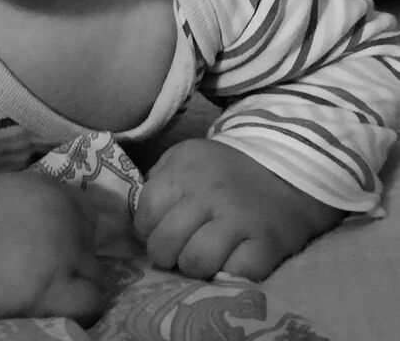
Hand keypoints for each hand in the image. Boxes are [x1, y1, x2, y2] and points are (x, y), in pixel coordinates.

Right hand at [0, 171, 103, 323]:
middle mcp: (64, 217)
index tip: (62, 241)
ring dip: (78, 277)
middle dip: (75, 251)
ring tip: (56, 287)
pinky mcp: (55, 289)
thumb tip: (54, 209)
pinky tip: (64, 305)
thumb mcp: (7, 188)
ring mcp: (64, 254)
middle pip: (90, 240)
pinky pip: (91, 299)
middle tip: (52, 266)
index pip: (86, 210)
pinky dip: (82, 302)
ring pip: (94, 269)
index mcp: (50, 190)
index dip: (75, 227)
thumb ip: (38, 195)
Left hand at [134, 138, 342, 280]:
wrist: (288, 165)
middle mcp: (207, 193)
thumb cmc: (226, 167)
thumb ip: (161, 180)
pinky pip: (234, 273)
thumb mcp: (187, 157)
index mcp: (184, 171)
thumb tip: (140, 217)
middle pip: (165, 244)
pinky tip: (233, 258)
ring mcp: (238, 219)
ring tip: (204, 257)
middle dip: (167, 254)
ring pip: (195, 262)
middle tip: (180, 249)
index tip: (161, 229)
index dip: (149, 229)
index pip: (146, 213)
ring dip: (195, 267)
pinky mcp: (265, 243)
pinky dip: (230, 272)